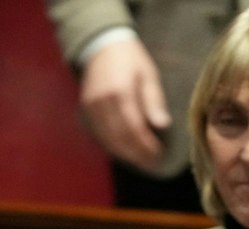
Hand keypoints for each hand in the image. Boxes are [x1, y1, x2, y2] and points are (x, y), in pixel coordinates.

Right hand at [79, 36, 168, 172]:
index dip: (146, 146)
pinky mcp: (86, 110)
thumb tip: (162, 126)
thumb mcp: (148, 76)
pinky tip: (126, 151)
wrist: (102, 46)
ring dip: (125, 154)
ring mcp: (91, 107)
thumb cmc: (131, 59)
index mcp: (120, 92)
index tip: (159, 155)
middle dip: (137, 154)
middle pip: (120, 138)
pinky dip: (114, 146)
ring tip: (141, 161)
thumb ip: (154, 102)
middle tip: (152, 163)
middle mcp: (102, 102)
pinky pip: (100, 134)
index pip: (134, 129)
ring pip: (108, 140)